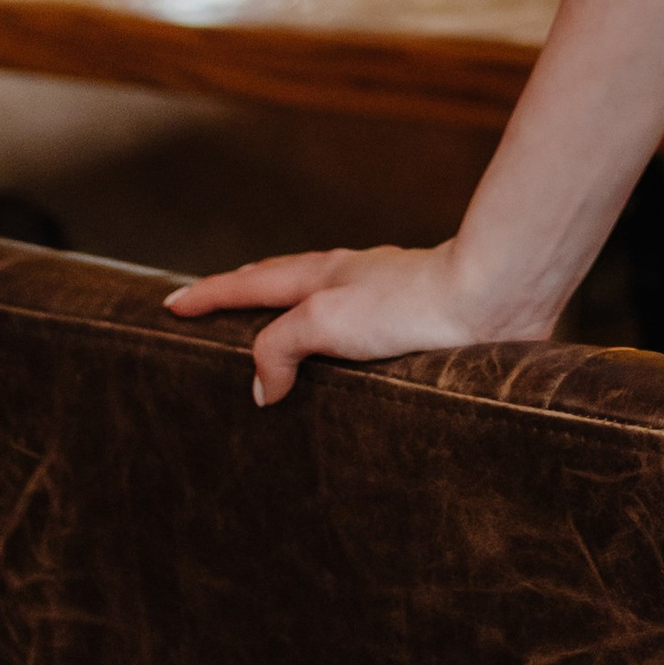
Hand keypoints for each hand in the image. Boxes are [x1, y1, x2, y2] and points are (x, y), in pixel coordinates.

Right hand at [162, 239, 557, 407]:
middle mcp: (351, 282)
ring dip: (291, 318)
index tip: (171, 303)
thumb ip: (281, 347)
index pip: (251, 283)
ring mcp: (384, 299)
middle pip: (284, 282)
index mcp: (323, 277)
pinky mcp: (415, 326)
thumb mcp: (327, 319)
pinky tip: (346, 363)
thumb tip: (263, 387)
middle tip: (212, 304)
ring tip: (273, 338)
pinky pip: (357, 333)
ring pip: (323, 305)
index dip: (209, 295)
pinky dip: (334, 342)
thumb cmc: (411, 303)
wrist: (492, 298)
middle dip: (244, 293)